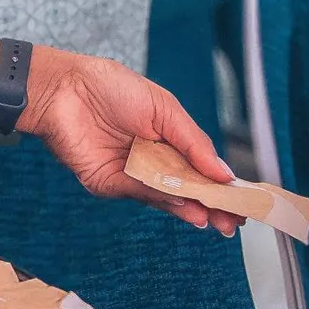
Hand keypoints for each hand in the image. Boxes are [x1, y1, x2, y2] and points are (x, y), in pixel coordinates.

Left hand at [22, 49, 239, 233]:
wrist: (65, 89)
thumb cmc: (111, 87)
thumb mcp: (165, 109)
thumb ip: (194, 142)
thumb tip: (223, 173)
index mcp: (167, 139)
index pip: (200, 167)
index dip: (221, 184)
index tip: (243, 200)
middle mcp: (151, 160)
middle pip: (187, 188)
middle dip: (212, 205)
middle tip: (233, 220)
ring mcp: (132, 175)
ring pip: (167, 197)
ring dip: (192, 208)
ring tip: (215, 218)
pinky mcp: (110, 184)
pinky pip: (142, 195)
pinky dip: (165, 200)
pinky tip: (187, 204)